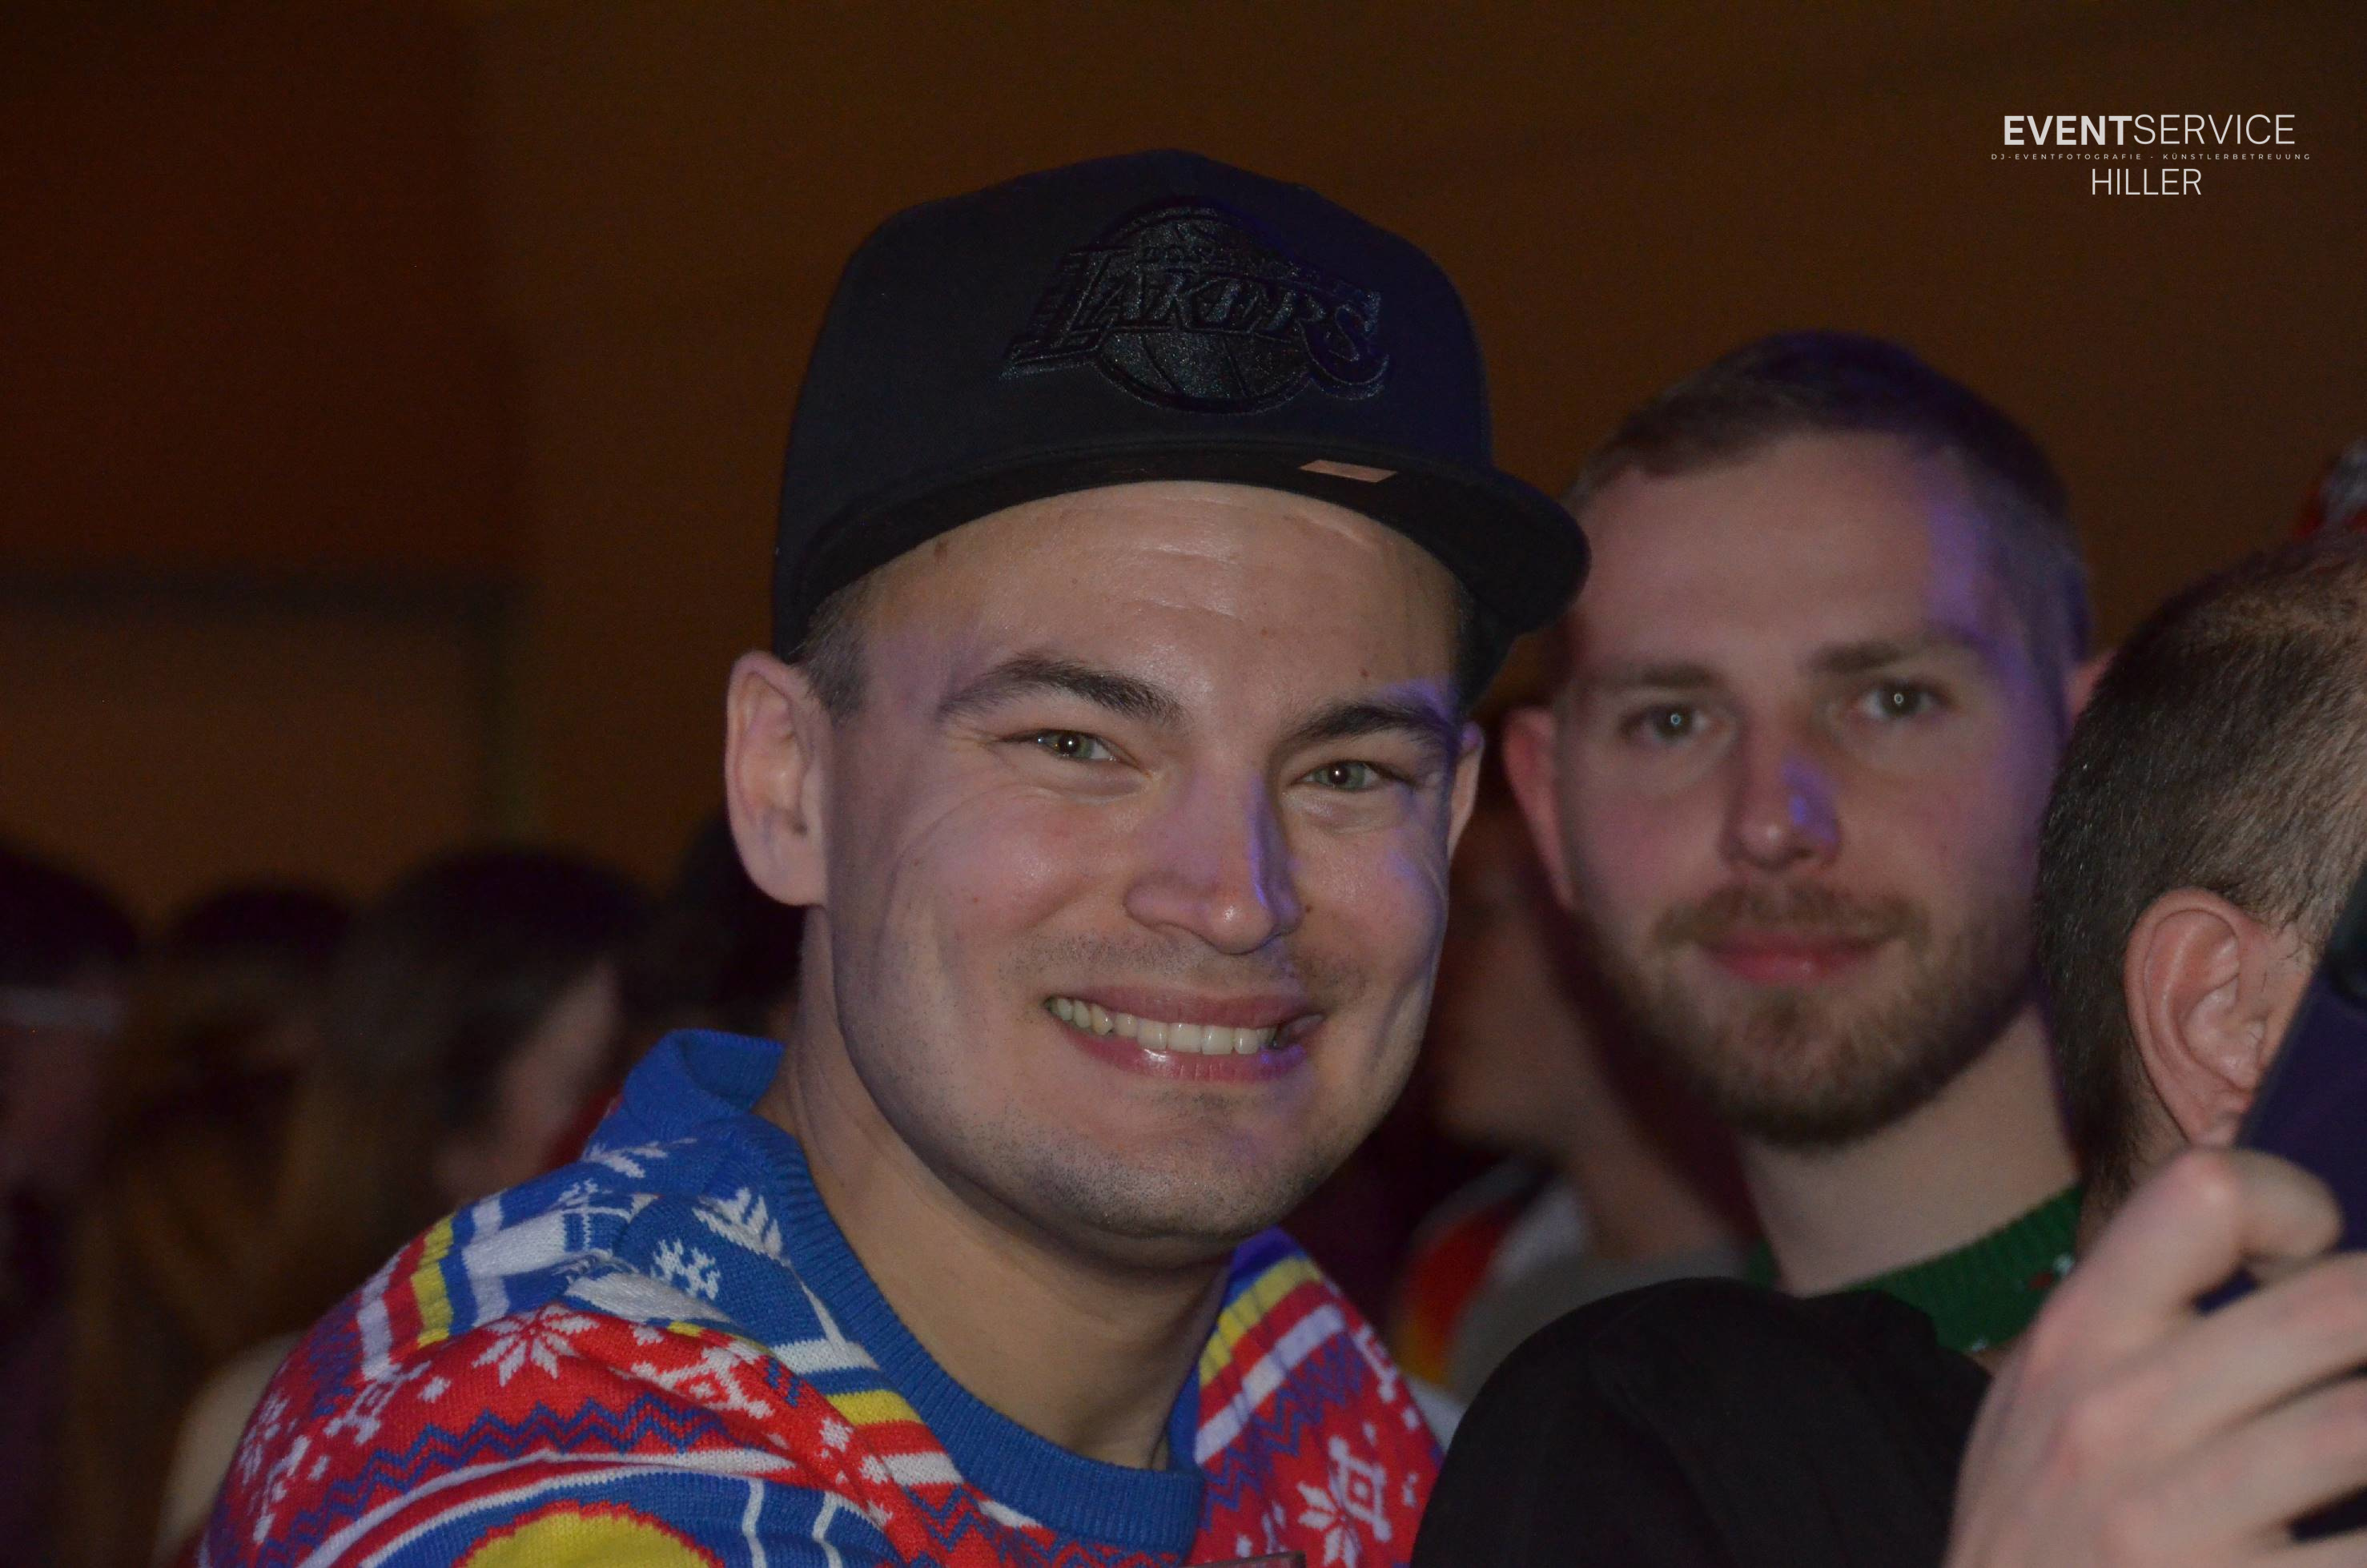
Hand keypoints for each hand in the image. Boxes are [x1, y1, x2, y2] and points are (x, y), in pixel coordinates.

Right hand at [1946, 1148, 2366, 1565]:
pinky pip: (2360, 1553)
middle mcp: (2118, 1417)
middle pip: (2336, 1308)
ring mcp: (2172, 1523)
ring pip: (2360, 1426)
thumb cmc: (2036, 1534)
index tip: (2307, 1265)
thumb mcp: (2037, 1404)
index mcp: (2074, 1338)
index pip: (2204, 1195)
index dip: (2291, 1207)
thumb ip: (2127, 1323)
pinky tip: (2360, 1526)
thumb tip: (2272, 1244)